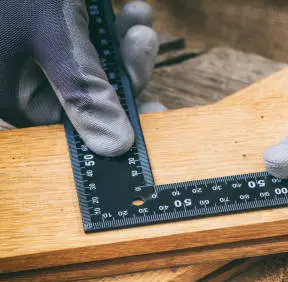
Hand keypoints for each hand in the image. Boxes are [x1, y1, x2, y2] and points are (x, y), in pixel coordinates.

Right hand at [0, 0, 158, 156]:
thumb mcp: (55, 38)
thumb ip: (84, 92)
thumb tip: (116, 146)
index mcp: (13, 98)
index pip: (78, 124)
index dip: (121, 117)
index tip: (158, 111)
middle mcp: (22, 80)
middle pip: (92, 91)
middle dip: (124, 66)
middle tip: (145, 42)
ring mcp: (36, 53)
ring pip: (94, 62)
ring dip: (122, 40)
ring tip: (139, 15)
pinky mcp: (49, 29)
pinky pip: (88, 36)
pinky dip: (111, 23)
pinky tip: (131, 7)